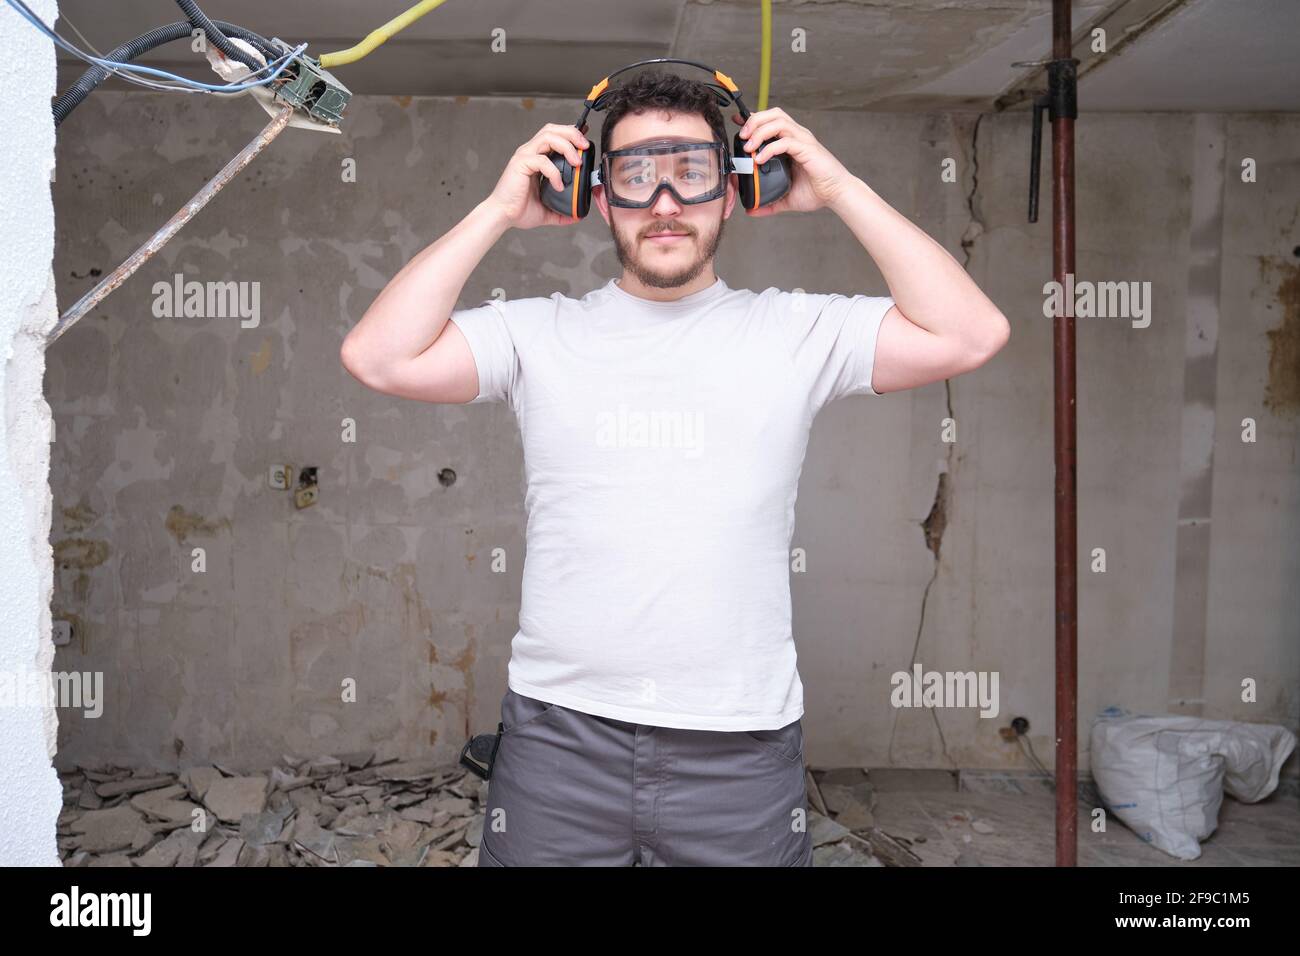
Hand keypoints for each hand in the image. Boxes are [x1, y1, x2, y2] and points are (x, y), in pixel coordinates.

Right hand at [486, 123, 589, 228]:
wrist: (502, 216)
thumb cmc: (518, 209)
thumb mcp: (547, 211)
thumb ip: (562, 210)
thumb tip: (577, 215)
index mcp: (536, 157)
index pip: (555, 136)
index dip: (570, 134)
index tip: (585, 142)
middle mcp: (530, 152)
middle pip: (552, 129)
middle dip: (572, 133)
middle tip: (585, 146)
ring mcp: (524, 156)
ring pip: (548, 137)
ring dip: (566, 146)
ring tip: (577, 162)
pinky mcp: (520, 164)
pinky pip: (542, 160)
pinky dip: (555, 172)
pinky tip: (559, 186)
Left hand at [732, 108, 854, 215]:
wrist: (836, 195)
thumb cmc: (817, 192)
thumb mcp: (786, 199)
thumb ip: (769, 203)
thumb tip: (752, 211)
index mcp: (791, 141)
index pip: (770, 121)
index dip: (753, 118)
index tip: (737, 122)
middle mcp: (797, 136)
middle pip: (773, 114)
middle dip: (754, 121)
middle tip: (742, 136)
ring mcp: (803, 141)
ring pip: (778, 122)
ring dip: (760, 131)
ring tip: (748, 146)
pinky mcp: (808, 149)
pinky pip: (785, 141)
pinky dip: (769, 148)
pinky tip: (760, 159)